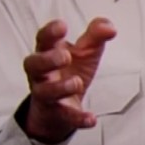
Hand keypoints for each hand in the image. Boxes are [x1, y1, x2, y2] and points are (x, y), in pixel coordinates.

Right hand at [23, 18, 116, 143]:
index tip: (62, 26)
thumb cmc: (71, 71)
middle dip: (48, 59)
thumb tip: (109, 27)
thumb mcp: (85, 52)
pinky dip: (78, 118)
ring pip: (45, 91)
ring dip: (60, 87)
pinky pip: (66, 117)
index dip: (49, 33)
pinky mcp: (58, 114)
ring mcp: (47, 95)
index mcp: (48, 54)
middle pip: (34, 65)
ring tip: (76, 82)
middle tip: (65, 56)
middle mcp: (42, 74)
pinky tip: (91, 119)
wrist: (60, 106)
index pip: (43, 40)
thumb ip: (96, 36)